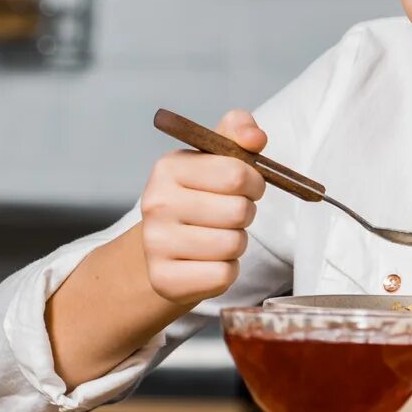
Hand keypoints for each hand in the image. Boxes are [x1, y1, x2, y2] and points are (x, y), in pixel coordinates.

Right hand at [137, 108, 266, 306]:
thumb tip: (256, 138)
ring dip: (237, 243)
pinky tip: (209, 261)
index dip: (254, 182)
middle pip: (238, 211)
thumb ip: (239, 132)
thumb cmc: (199, 196)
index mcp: (168, 168)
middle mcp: (156, 204)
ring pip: (233, 245)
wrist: (164, 246)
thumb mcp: (215, 156)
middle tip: (230, 215)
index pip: (236, 174)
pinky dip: (227, 270)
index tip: (246, 187)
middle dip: (245, 214)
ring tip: (218, 236)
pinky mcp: (164, 279)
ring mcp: (156, 244)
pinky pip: (223, 275)